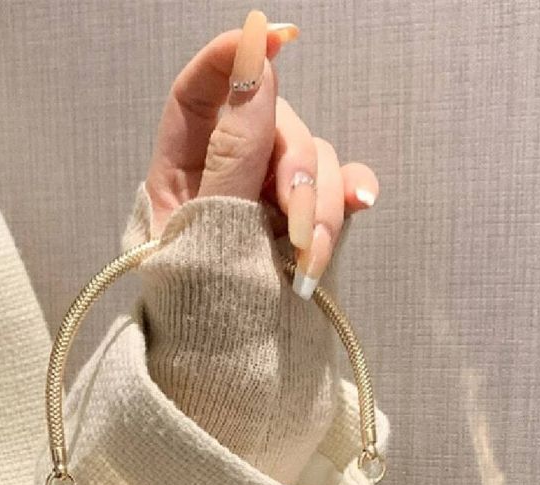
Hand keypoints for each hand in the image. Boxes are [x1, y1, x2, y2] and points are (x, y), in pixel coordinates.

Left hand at [142, 9, 379, 298]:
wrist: (235, 392)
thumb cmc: (203, 323)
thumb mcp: (209, 233)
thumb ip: (234, 148)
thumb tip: (256, 64)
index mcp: (179, 175)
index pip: (203, 91)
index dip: (235, 57)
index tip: (276, 37)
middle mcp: (227, 180)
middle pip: (272, 123)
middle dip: (294, 170)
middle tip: (294, 233)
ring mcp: (271, 204)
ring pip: (314, 158)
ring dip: (321, 207)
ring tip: (308, 266)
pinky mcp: (310, 229)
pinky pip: (343, 187)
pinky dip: (352, 195)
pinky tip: (360, 206)